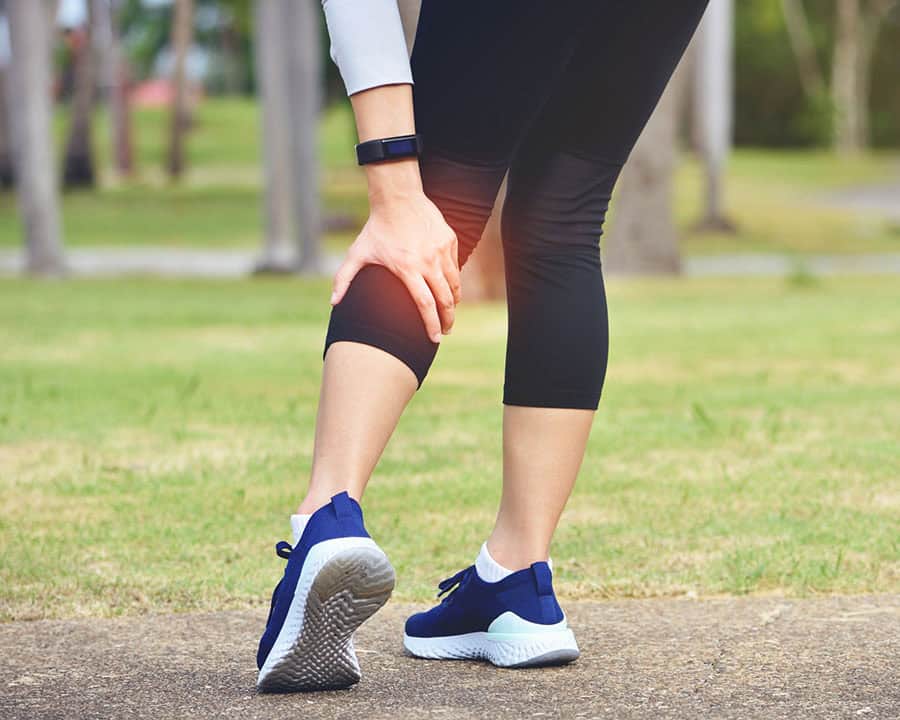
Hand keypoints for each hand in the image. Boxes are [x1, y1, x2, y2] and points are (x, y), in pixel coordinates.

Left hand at [331, 190, 460, 343]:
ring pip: (455, 284)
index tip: (434, 339)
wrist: (397, 198)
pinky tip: (450, 290)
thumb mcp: (357, 253)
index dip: (431, 325)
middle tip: (446, 332)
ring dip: (454, 302)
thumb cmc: (376, 228)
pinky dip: (454, 281)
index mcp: (407, 268)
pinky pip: (455, 267)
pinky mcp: (449, 241)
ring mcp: (441, 251)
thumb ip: (343, 278)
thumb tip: (333, 302)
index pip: (425, 305)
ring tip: (450, 313)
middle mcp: (428, 261)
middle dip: (448, 320)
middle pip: (445, 299)